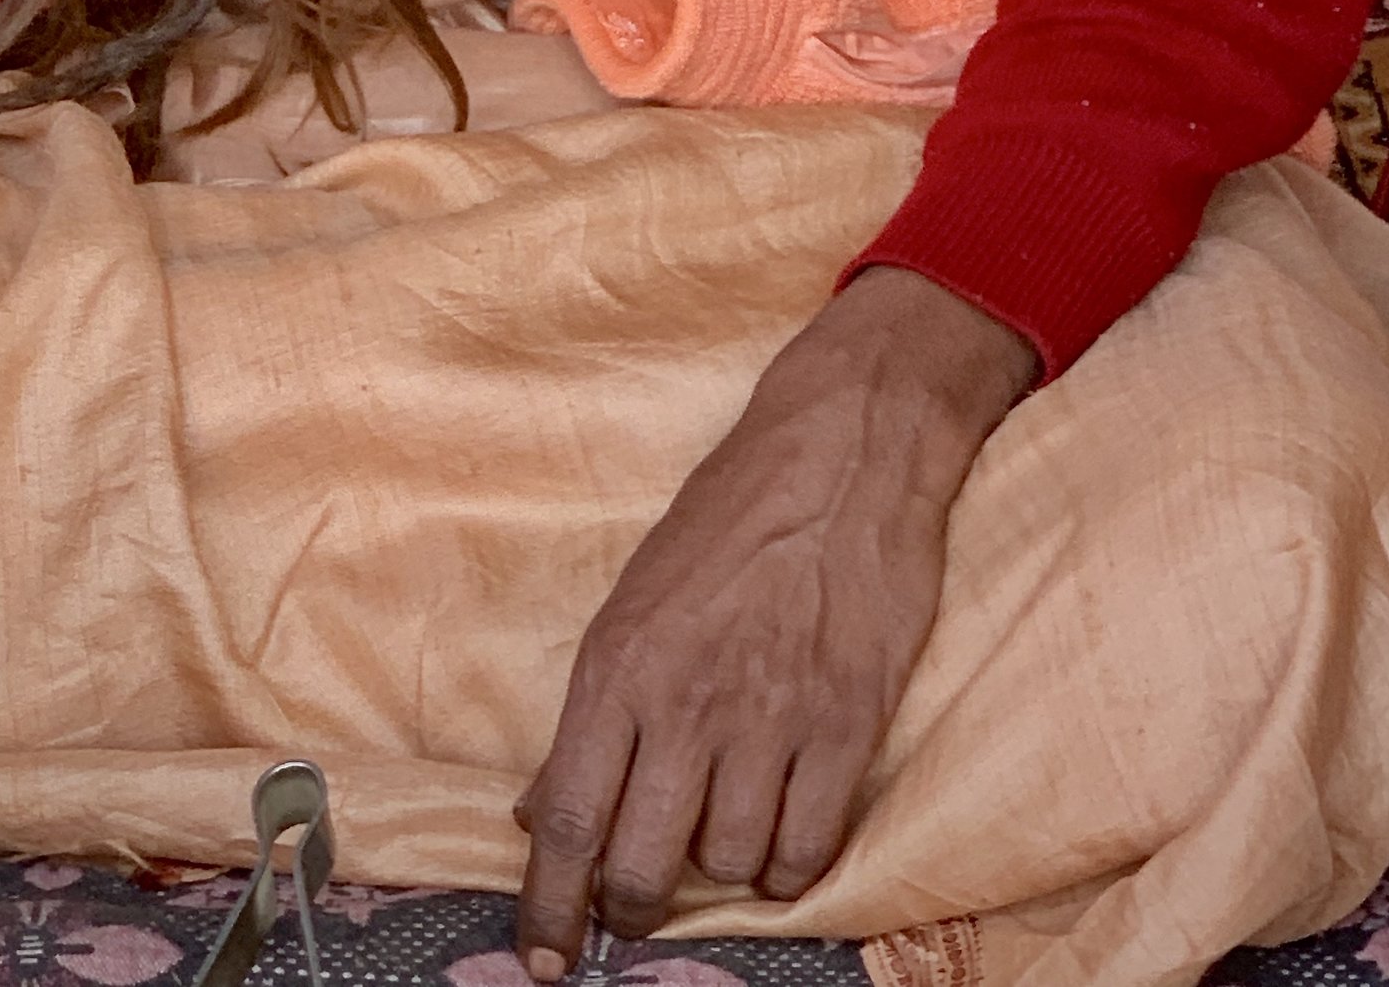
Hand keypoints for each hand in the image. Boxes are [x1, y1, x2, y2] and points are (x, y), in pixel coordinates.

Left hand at [515, 268, 1036, 966]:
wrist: (843, 453)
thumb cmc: (730, 516)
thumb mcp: (637, 597)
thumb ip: (596, 711)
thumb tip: (542, 811)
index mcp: (620, 665)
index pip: (568, 820)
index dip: (548, 906)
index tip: (540, 959)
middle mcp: (689, 703)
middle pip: (642, 867)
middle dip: (630, 909)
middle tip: (634, 907)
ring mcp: (774, 719)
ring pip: (727, 867)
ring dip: (717, 870)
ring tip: (718, 832)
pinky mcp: (848, 727)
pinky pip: (806, 849)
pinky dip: (786, 865)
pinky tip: (777, 835)